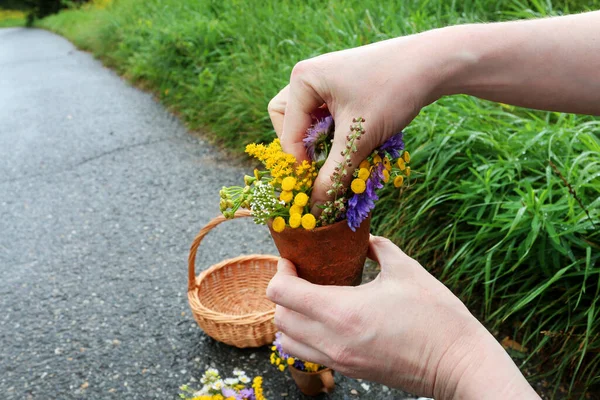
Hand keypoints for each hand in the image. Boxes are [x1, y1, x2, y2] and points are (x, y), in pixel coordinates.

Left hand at [266, 236, 539, 398]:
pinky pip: (307, 355)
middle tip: (301, 276)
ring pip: (288, 341)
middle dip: (282, 293)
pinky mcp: (348, 370)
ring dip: (289, 318)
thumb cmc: (436, 314)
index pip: (282, 293)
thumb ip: (377, 247)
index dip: (282, 271)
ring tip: (309, 300)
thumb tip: (364, 238)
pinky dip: (303, 337)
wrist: (457, 363)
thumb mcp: (406, 269)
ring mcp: (339, 359)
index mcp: (342, 311)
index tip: (294, 259)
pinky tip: (324, 320)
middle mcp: (332, 340)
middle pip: (279, 318)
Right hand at [267, 35, 446, 208]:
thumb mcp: (358, 139)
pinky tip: (354, 143)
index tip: (315, 189)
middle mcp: (308, 75)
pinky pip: (325, 115)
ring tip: (342, 156)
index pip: (288, 135)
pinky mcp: (342, 85)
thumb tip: (314, 208)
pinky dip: (334, 134)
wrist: (433, 64)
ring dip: (320, 143)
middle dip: (303, 149)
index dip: (299, 166)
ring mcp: (325, 79)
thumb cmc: (392, 93)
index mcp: (303, 80)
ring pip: (307, 121)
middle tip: (320, 168)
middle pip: (289, 124)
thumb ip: (332, 175)